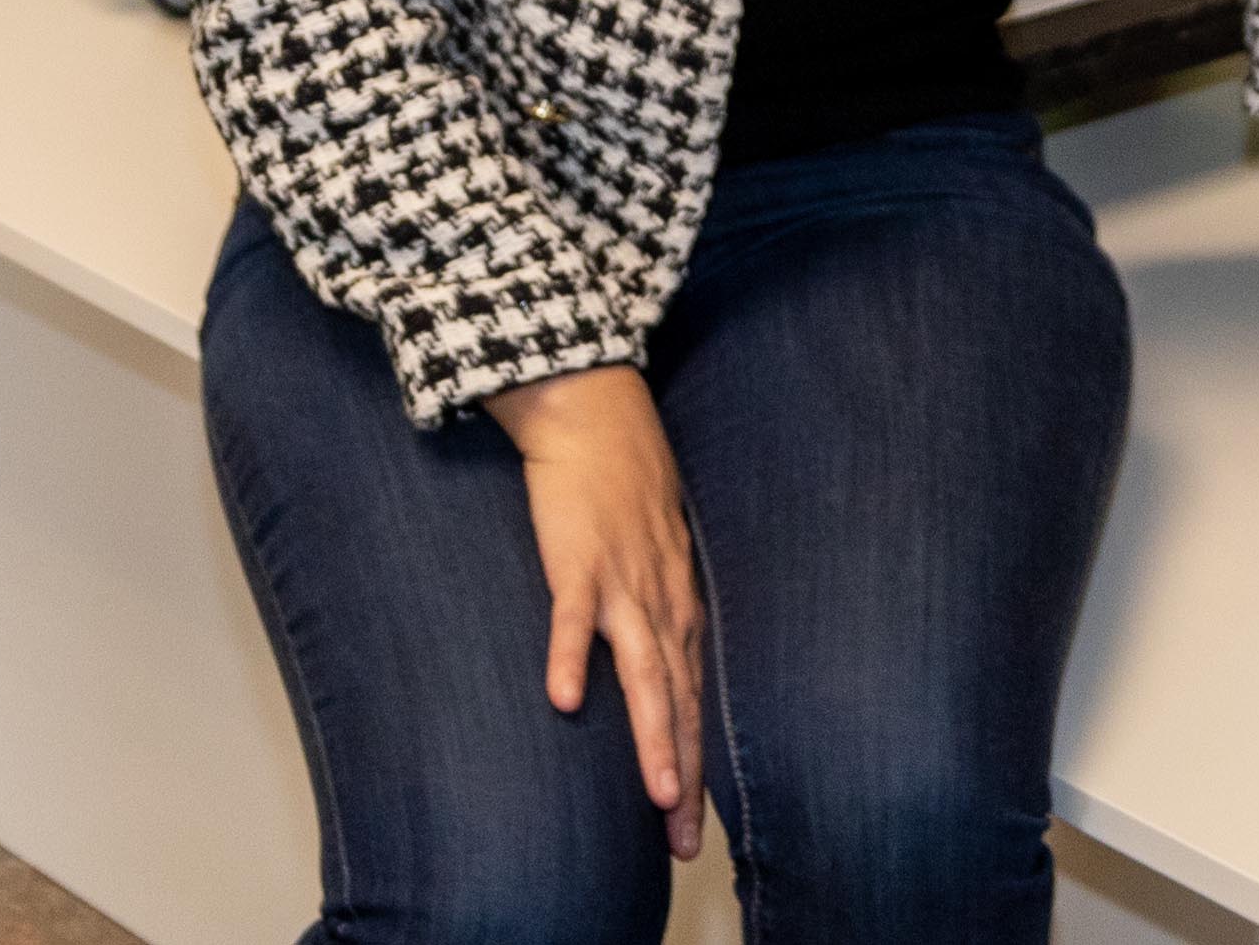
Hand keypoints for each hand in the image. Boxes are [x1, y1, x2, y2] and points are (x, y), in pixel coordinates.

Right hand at [485, 364, 708, 860]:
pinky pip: (572, 616)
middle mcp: (661, 603)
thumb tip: (661, 664)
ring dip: (651, 735)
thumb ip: (659, 611)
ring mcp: (621, 582)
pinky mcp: (577, 559)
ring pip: (642, 673)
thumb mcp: (659, 557)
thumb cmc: (624, 487)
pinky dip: (571, 655)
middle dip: (682, 774)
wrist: (594, 416)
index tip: (691, 827)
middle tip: (683, 842)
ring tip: (655, 795)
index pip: (692, 702)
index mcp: (678, 607)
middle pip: (677, 702)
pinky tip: (565, 700)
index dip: (693, 766)